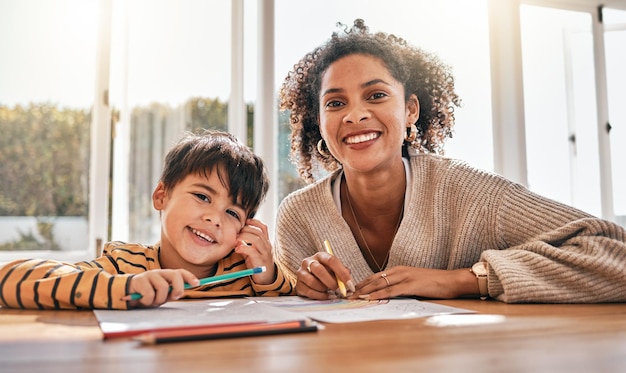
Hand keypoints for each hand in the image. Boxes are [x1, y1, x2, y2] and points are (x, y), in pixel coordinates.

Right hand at [125, 269, 198, 307]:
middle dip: (179, 287)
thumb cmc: (146, 295)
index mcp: (166, 275)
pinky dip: (148, 301)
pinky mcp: (139, 280)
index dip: (190, 277)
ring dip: (159, 299)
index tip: (197, 284)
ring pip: (163, 287)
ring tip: (152, 302)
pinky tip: (142, 301)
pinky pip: (149, 294)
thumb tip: (179, 293)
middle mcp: (159, 273)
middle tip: (175, 297)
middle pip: (175, 275)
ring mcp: (149, 275)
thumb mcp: (161, 295)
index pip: (180, 272)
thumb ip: (170, 293)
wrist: (125, 294)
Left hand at [235, 219, 274, 284]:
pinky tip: (237, 249)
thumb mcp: (253, 252)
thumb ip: (247, 244)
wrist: (266, 278)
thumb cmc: (258, 264)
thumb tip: (236, 237)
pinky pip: (253, 251)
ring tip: (236, 240)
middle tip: (237, 233)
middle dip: (246, 230)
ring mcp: (265, 253)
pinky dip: (244, 247)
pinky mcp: (261, 261)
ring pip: (256, 239)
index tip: (246, 221)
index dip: (255, 222)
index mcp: (266, 243)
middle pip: (258, 232)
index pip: (263, 228)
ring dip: (244, 237)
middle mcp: (267, 246)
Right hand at [296, 252, 354, 298]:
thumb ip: (342, 273)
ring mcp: (301, 273)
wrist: (310, 280)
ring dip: (324, 289)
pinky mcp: (298, 284)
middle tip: (339, 290)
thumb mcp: (334, 270)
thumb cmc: (326, 273)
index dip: (342, 273)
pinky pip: (309, 292)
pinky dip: (320, 296)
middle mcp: (308, 262)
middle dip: (331, 282)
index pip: (331, 260)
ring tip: (330, 291)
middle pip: (319, 270)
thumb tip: (349, 282)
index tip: (350, 284)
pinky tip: (326, 296)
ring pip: (313, 282)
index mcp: (320, 256)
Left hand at [352, 266, 477, 299]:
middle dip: (359, 287)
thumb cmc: (435, 283)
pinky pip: (391, 290)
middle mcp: (399, 271)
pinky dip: (378, 294)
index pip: (376, 276)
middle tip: (347, 295)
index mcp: (399, 269)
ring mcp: (405, 277)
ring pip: (380, 283)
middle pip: (374, 279)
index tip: (352, 290)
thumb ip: (402, 285)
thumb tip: (389, 293)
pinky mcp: (411, 285)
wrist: (452, 280)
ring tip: (353, 298)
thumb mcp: (415, 282)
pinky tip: (370, 299)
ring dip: (365, 291)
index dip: (363, 283)